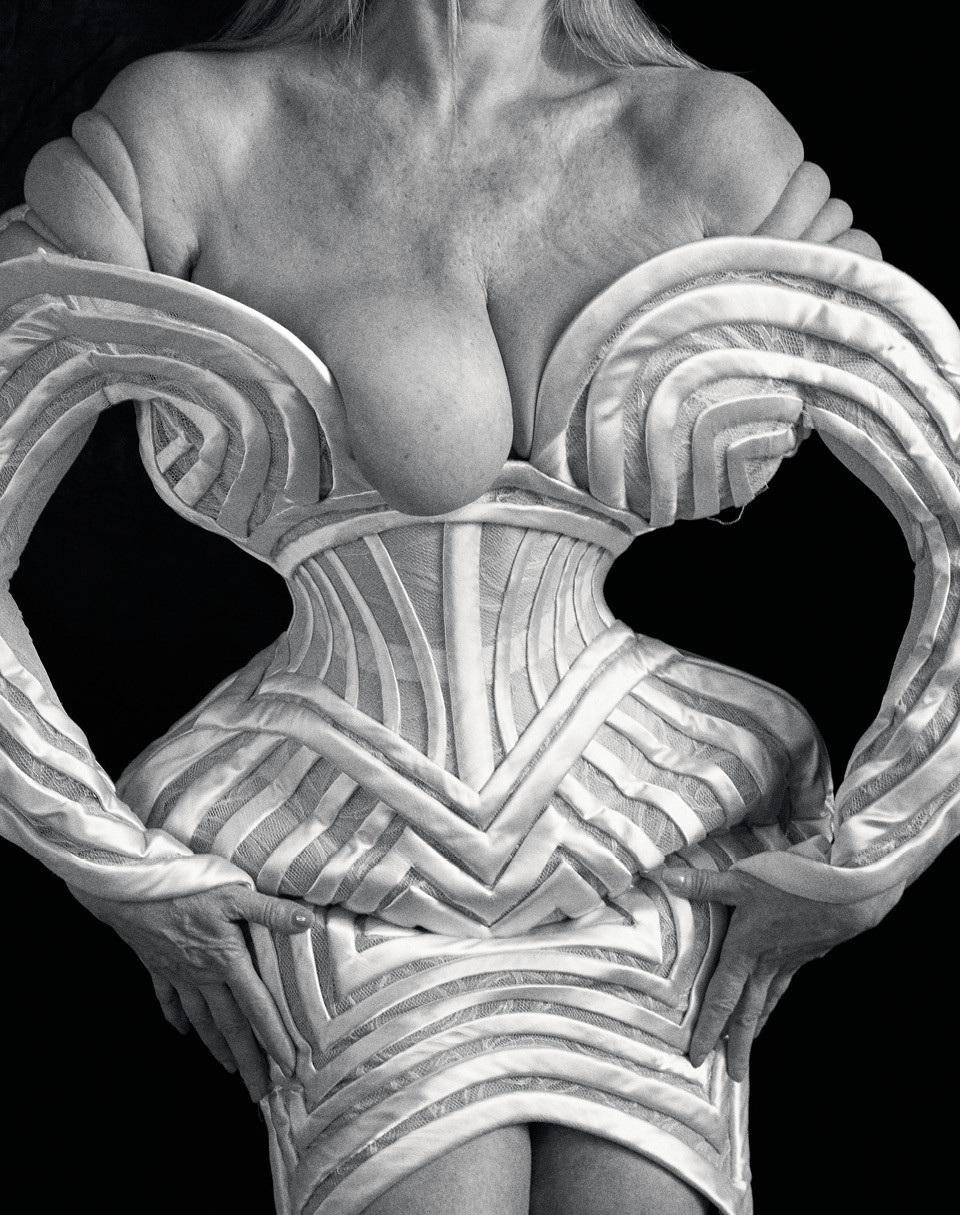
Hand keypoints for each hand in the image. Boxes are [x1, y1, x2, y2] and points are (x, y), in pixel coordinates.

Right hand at [68, 882, 314, 1100]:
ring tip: (229, 1068)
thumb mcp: (234, 893)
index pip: (257, 1008)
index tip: (287, 1068)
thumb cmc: (185, 888)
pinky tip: (184, 1032)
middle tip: (258, 1092)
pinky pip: (169, 1000)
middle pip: (230, 1025)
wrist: (129, 889)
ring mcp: (178, 974)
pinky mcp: (158, 967)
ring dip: (216, 1046)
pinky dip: (177, 1018)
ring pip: (201, 1019)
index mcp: (227, 961)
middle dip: (247, 1060)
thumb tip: (307, 921)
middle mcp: (204, 975)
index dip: (274, 1038)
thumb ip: (270, 910)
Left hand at [658, 866, 901, 1080]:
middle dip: (739, 1046)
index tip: (698, 1057)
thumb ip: (704, 883)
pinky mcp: (807, 952)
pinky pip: (784, 984)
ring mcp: (789, 961)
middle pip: (747, 1013)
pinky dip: (776, 999)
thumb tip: (666, 877)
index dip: (708, 1029)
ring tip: (750, 1045)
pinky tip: (774, 1000)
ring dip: (757, 1026)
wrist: (851, 891)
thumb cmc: (794, 884)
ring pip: (768, 1001)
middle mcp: (766, 964)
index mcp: (745, 951)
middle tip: (734, 1077)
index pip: (720, 999)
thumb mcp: (743, 880)